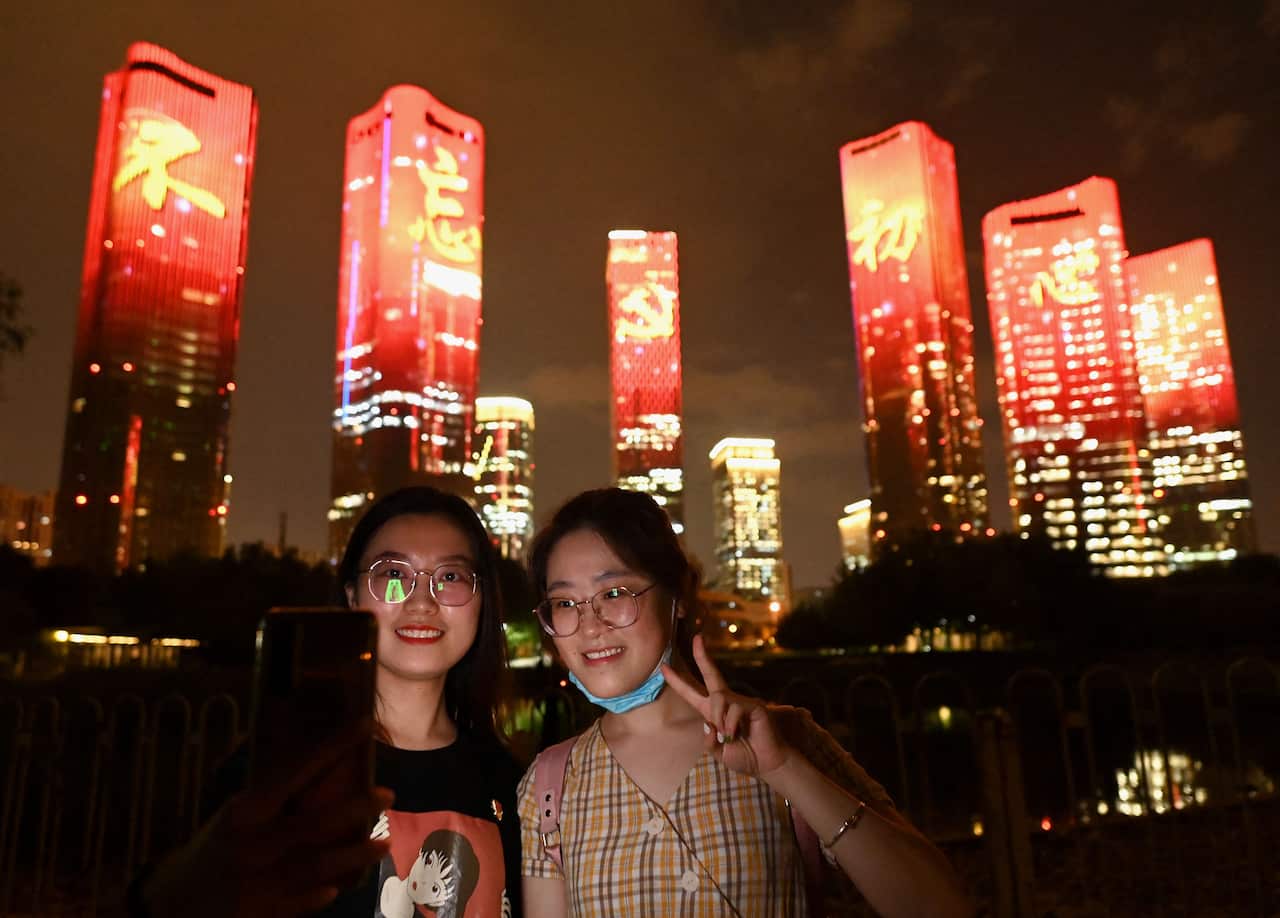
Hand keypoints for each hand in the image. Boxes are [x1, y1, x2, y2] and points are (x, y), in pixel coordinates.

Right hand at [142, 721, 391, 916]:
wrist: (172, 902)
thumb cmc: (216, 847)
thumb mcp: (237, 815)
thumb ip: (274, 797)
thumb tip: (321, 766)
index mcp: (246, 810)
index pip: (295, 771)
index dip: (332, 747)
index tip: (364, 725)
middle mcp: (254, 843)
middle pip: (314, 824)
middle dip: (355, 808)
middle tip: (388, 794)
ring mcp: (258, 881)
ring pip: (315, 866)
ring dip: (353, 854)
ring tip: (383, 841)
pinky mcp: (259, 913)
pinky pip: (298, 903)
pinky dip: (319, 894)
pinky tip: (341, 886)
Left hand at [662, 634, 792, 779]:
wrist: (767, 764)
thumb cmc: (744, 756)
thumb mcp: (718, 752)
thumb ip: (708, 741)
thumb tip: (709, 723)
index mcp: (712, 712)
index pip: (692, 693)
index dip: (677, 681)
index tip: (663, 667)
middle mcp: (725, 702)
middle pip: (711, 674)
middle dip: (702, 656)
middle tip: (697, 638)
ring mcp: (740, 701)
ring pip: (718, 699)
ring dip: (719, 720)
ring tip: (729, 736)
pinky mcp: (753, 705)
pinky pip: (733, 709)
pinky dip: (731, 725)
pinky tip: (737, 734)